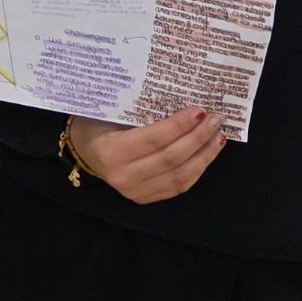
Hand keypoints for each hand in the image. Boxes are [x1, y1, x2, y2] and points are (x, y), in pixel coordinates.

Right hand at [67, 108, 224, 202]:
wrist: (83, 150)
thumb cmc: (97, 124)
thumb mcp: (110, 112)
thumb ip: (141, 111)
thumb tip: (183, 102)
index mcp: (110, 151)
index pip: (154, 139)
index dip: (179, 126)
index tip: (200, 110)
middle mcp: (123, 176)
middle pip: (170, 158)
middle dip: (197, 138)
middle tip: (215, 120)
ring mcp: (135, 191)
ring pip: (179, 175)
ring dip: (204, 155)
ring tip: (218, 136)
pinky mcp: (145, 198)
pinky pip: (178, 186)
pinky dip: (197, 169)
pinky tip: (207, 153)